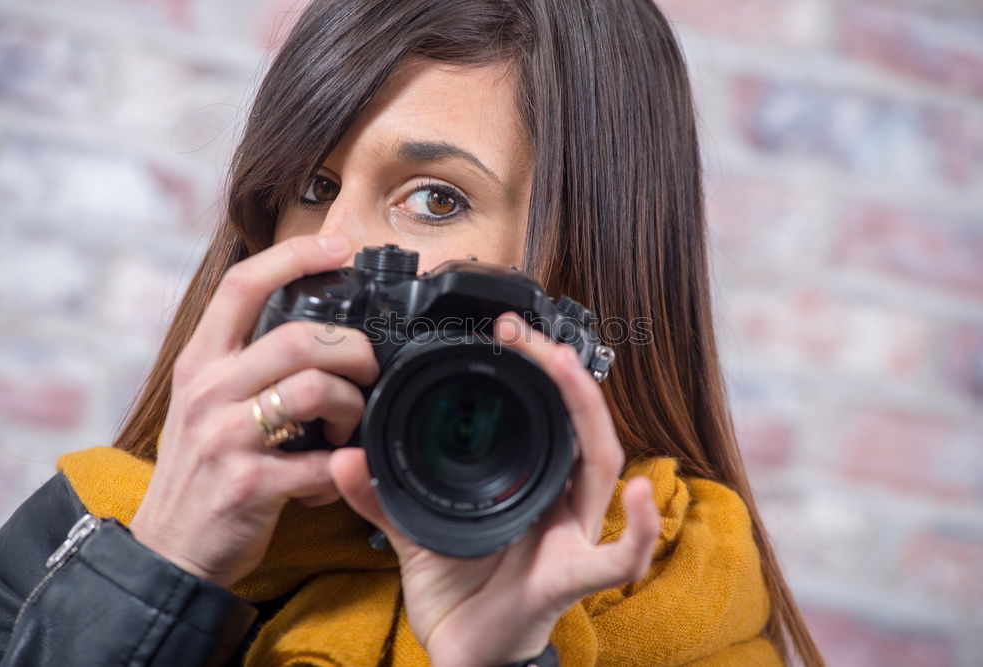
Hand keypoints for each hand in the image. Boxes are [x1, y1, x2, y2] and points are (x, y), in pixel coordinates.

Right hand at [129, 234, 379, 587]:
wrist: (172, 546)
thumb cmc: (204, 465)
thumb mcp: (209, 399)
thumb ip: (250, 359)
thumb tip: (320, 326)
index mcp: (200, 360)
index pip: (242, 285)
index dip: (295, 255)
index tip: (339, 247)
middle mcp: (207, 389)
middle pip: (297, 337)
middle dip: (352, 351)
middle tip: (366, 372)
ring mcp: (224, 436)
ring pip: (314, 390)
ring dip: (351, 406)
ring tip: (347, 426)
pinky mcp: (247, 484)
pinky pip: (320, 462)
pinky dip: (342, 467)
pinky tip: (333, 472)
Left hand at [329, 312, 659, 666]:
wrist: (462, 653)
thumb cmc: (456, 590)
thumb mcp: (413, 532)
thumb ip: (382, 495)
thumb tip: (345, 459)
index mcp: (528, 484)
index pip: (545, 415)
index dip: (535, 371)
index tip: (508, 333)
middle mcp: (558, 501)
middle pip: (578, 425)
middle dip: (560, 374)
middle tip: (530, 335)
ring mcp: (569, 536)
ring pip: (601, 467)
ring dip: (588, 415)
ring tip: (568, 370)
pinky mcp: (570, 579)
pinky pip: (618, 557)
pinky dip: (636, 528)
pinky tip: (637, 493)